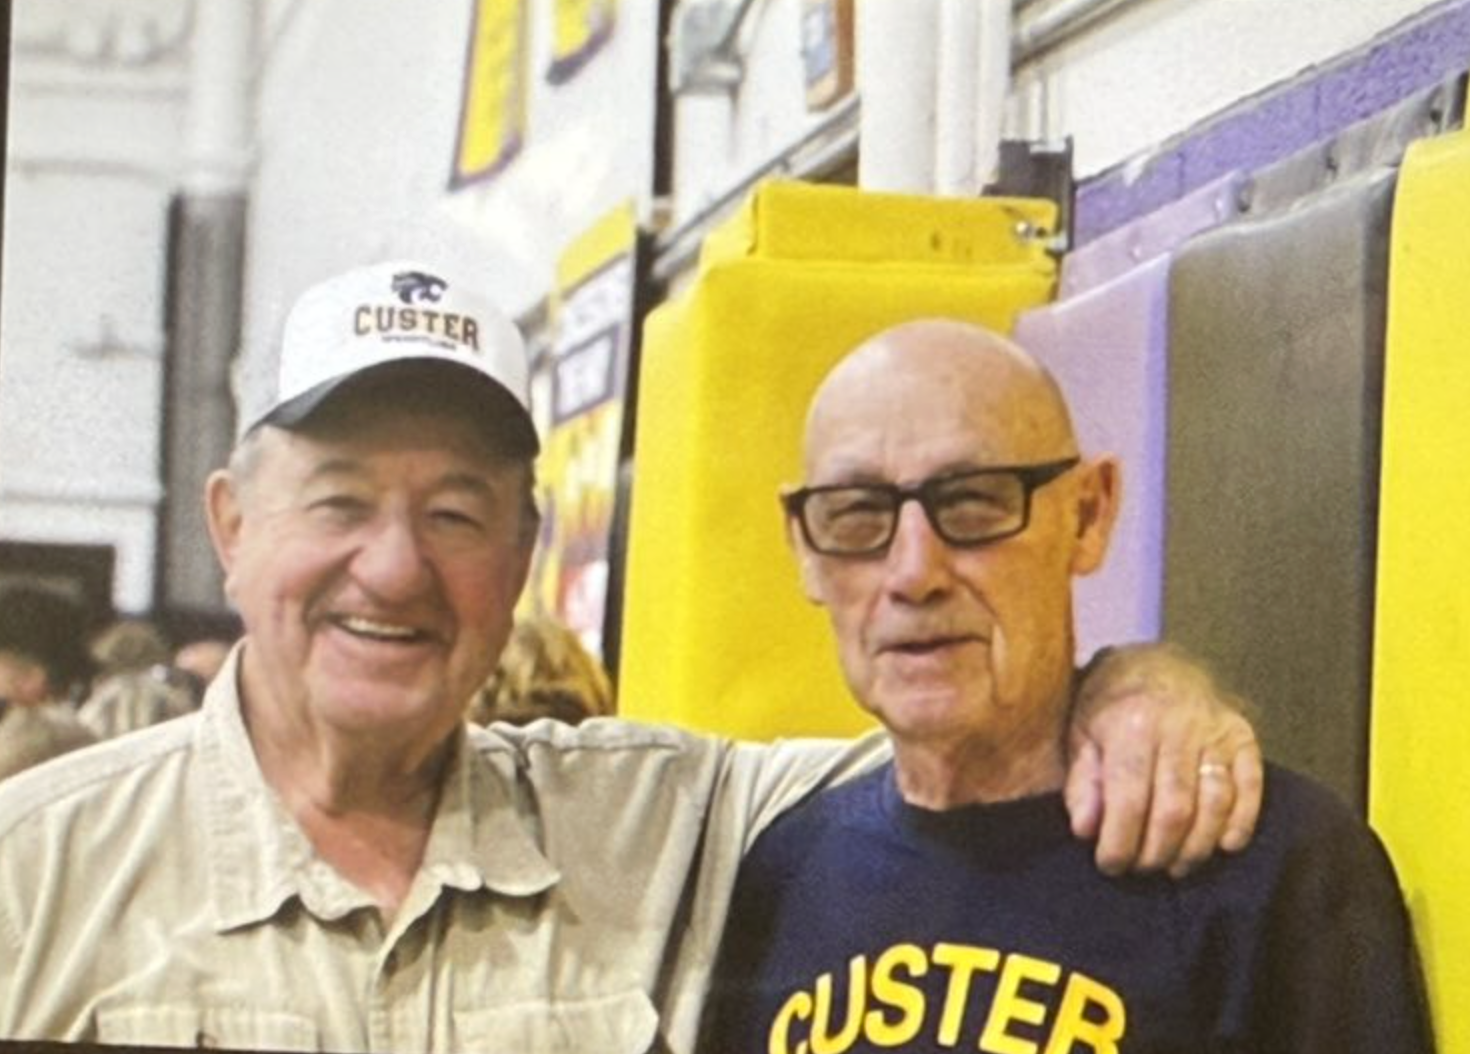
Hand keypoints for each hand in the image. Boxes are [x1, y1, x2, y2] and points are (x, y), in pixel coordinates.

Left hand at [1064, 642, 1261, 877]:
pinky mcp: (1243, 736)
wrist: (1153, 662)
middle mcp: (1178, 726)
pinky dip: (1240, 823)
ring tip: (1173, 866)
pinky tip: (1222, 846)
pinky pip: (1250, 787)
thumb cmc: (1109, 705)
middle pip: (1174, 810)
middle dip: (1156, 852)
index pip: (1129, 800)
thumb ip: (1083, 783)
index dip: (1120, 842)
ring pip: (1214, 804)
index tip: (1110, 865)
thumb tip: (1087, 831)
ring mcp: (1215, 730)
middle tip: (1141, 868)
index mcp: (1131, 723)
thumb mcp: (1080, 733)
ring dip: (1195, 847)